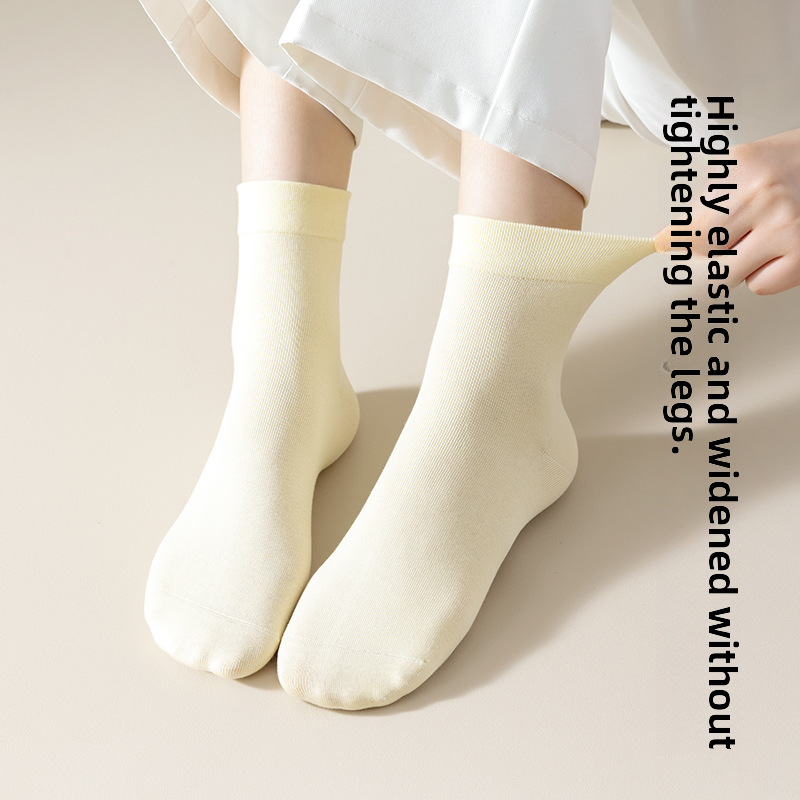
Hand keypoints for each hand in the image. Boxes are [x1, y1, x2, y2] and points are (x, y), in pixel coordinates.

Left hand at [654, 128, 799, 294]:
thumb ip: (712, 197)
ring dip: (735, 264)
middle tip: (729, 236)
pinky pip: (758, 285)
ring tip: (759, 238)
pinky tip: (778, 251)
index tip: (663, 244)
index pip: (688, 221)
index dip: (676, 238)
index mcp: (744, 167)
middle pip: (703, 248)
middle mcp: (764, 196)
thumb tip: (669, 237)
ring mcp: (785, 228)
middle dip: (708, 248)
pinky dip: (762, 275)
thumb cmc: (797, 165)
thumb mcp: (750, 164)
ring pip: (725, 273)